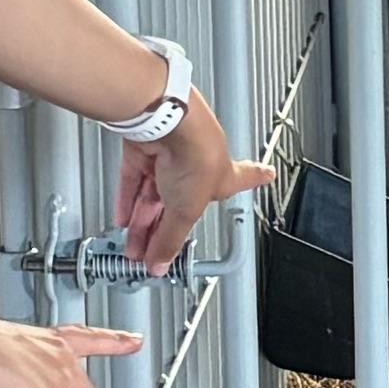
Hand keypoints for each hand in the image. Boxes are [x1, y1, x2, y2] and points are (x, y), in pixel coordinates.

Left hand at [111, 90, 271, 275]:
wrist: (167, 124)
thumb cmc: (193, 154)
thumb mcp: (186, 211)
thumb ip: (171, 239)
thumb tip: (163, 263)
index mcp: (222, 174)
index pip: (243, 180)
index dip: (255, 178)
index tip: (267, 174)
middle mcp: (198, 162)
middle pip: (180, 202)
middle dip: (165, 230)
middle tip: (154, 251)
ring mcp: (170, 155)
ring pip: (154, 194)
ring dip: (142, 223)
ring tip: (132, 246)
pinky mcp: (144, 149)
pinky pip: (133, 180)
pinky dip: (127, 201)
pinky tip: (122, 217)